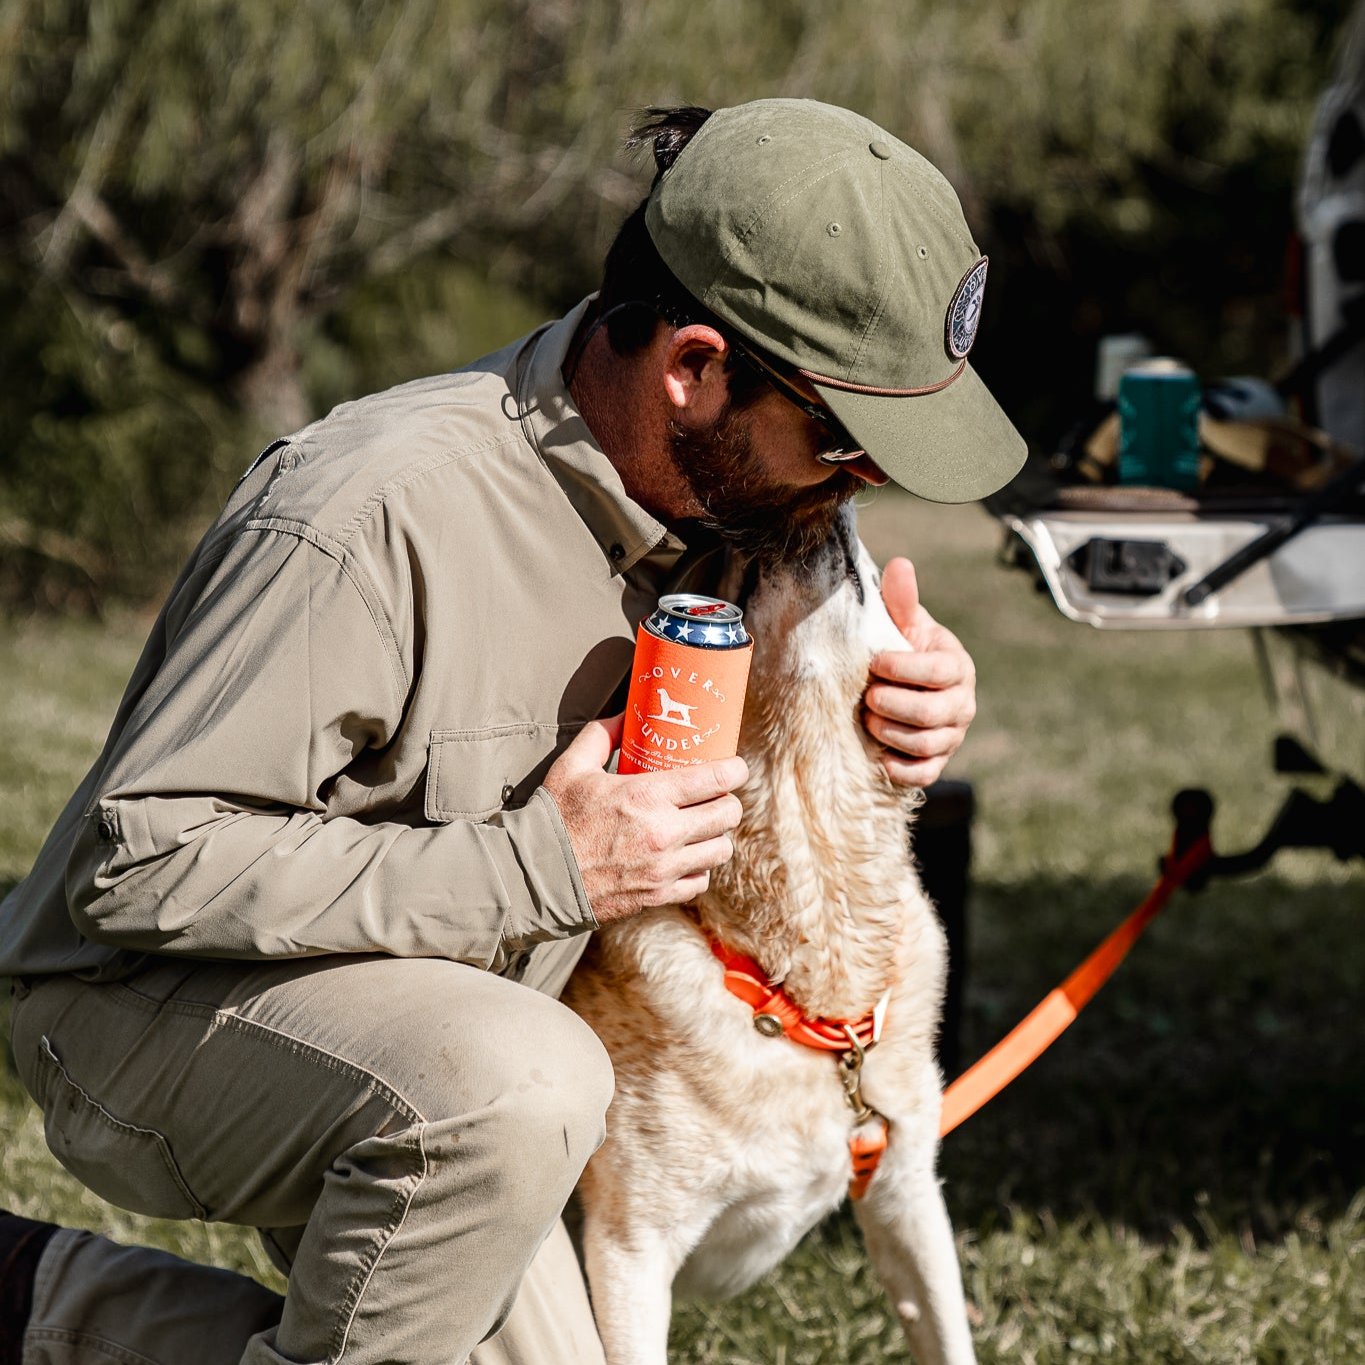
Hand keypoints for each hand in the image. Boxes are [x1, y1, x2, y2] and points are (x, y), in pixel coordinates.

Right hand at [542, 714, 748, 923]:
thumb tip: (624, 713)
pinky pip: (701, 880)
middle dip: (729, 802)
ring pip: (721, 849)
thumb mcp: (573, 767)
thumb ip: (600, 734)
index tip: (736, 767)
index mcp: (647, 797)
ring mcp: (664, 868)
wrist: (537, 877)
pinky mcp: (658, 895)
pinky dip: (700, 867)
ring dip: (717, 835)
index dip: (735, 771)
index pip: (716, 779)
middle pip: (728, 815)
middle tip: (717, 796)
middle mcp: (663, 833)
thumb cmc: (554, 818)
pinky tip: (687, 856)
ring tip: (704, 827)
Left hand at [863, 558, 976, 788]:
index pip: (939, 671)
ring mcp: (952, 736)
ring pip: (925, 743)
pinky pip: (923, 773)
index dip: (904, 669)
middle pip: (931, 713)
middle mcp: (962, 703)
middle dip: (892, 705)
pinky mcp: (937, 762)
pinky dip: (899, 767)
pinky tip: (876, 755)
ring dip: (890, 733)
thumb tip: (899, 564)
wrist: (902, 691)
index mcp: (956, 666)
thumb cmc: (900, 651)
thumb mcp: (902, 626)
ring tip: (867, 721)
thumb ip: (901, 600)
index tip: (874, 663)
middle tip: (866, 697)